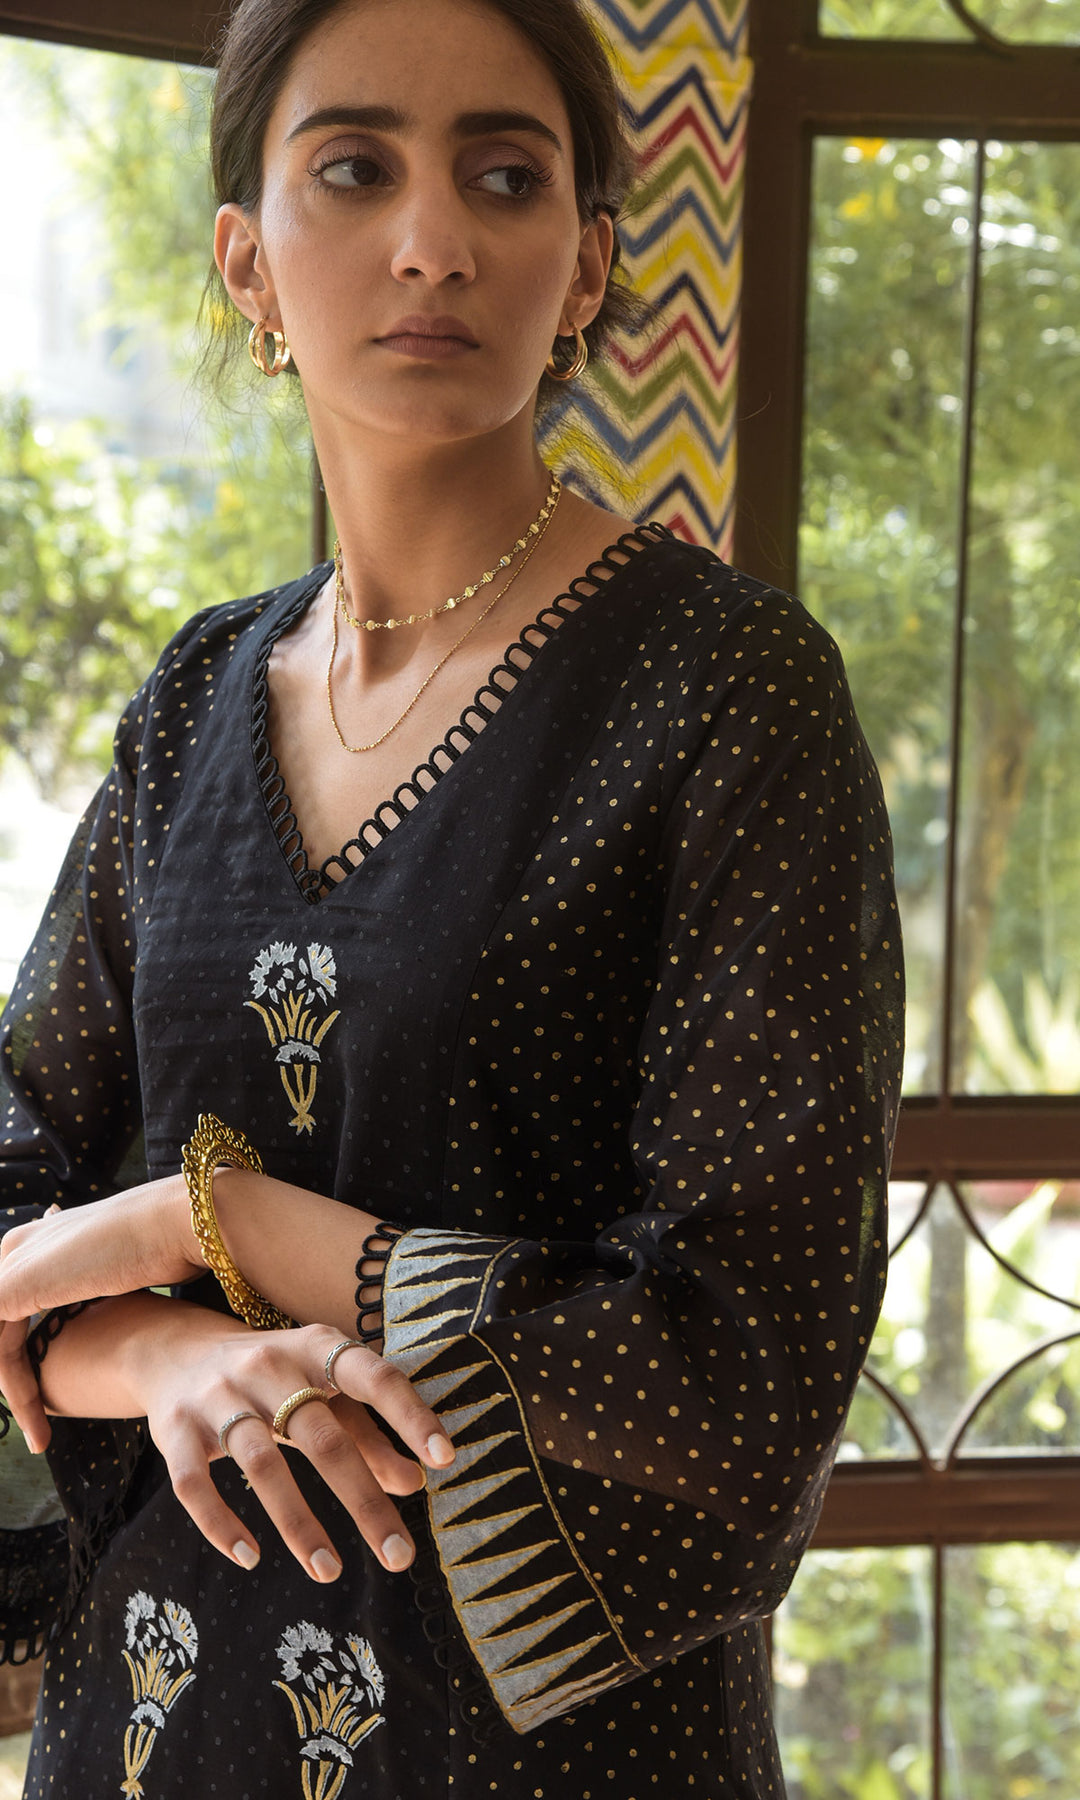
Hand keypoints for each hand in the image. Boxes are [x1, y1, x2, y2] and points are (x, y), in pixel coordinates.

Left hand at [0, 1179, 200, 1449]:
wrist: (175, 1223)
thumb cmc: (170, 1247)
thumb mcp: (123, 1275)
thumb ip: (102, 1293)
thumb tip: (116, 1324)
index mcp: (42, 1235)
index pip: (14, 1310)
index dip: (23, 1356)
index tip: (47, 1397)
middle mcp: (17, 1245)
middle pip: (1, 1332)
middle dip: (14, 1380)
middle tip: (37, 1425)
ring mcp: (10, 1264)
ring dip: (18, 1397)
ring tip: (40, 1438)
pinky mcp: (8, 1287)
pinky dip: (17, 1393)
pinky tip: (40, 1424)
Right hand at [130, 1313, 454, 1579]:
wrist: (178, 1352)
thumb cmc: (274, 1380)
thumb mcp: (323, 1394)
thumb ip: (369, 1436)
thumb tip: (416, 1482)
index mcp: (315, 1347)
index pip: (373, 1376)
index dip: (410, 1415)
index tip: (445, 1459)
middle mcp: (266, 1365)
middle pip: (321, 1435)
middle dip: (363, 1499)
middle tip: (400, 1555)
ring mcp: (216, 1396)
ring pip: (260, 1462)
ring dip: (297, 1521)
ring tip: (330, 1571)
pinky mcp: (173, 1430)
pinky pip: (193, 1483)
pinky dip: (220, 1523)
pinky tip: (251, 1558)